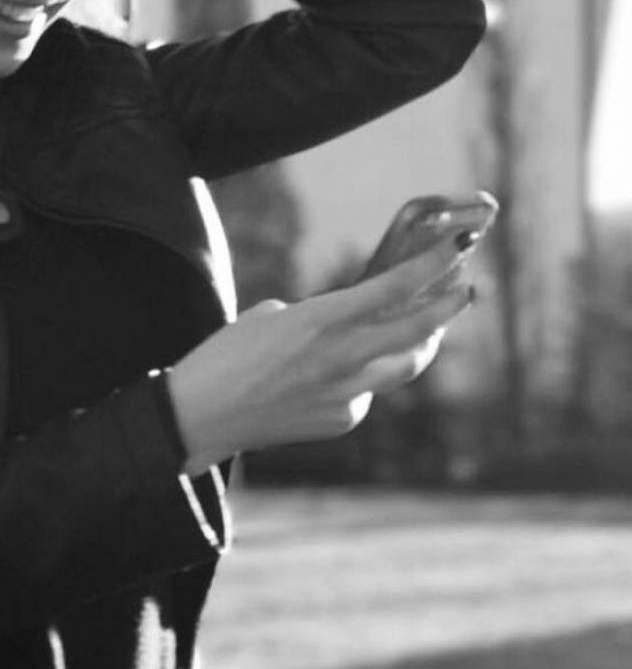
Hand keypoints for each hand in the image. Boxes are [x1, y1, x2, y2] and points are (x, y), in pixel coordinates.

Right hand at [167, 234, 474, 475]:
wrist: (201, 415)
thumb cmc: (226, 356)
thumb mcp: (270, 316)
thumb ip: (320, 316)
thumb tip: (353, 322)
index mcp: (320, 319)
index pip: (394, 288)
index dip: (432, 265)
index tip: (457, 249)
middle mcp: (342, 356)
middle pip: (418, 330)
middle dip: (449, 306)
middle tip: (467, 289)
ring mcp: (346, 393)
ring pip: (405, 365)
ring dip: (421, 343)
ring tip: (429, 328)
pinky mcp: (342, 419)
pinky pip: (369, 391)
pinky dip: (366, 376)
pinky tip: (342, 372)